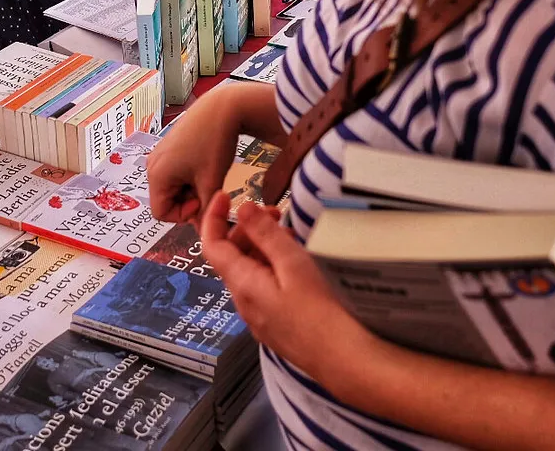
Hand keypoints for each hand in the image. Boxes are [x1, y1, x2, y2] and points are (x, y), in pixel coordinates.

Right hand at [145, 90, 241, 222]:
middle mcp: (152, 165)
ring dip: (190, 188)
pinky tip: (204, 165)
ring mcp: (159, 155)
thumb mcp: (211, 182)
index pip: (161, 213)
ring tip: (208, 174)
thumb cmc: (214, 143)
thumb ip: (206, 210)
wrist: (222, 108)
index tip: (203, 200)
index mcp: (156, 175)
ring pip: (172, 187)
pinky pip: (174, 173)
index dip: (184, 214)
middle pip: (166, 200)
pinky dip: (189, 176)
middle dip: (188, 200)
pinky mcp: (169, 147)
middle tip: (208, 187)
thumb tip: (204, 230)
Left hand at [199, 193, 370, 381]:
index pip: (211, 245)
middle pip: (231, 257)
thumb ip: (266, 234)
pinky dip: (272, 266)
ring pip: (249, 272)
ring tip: (291, 234)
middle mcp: (244, 302)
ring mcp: (259, 316)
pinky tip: (296, 263)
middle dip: (247, 228)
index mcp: (242, 284)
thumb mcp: (293, 264)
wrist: (343, 360)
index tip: (226, 195)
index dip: (213, 217)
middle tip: (275, 211)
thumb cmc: (322, 312)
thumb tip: (243, 209)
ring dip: (262, 247)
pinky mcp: (276, 325)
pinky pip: (264, 288)